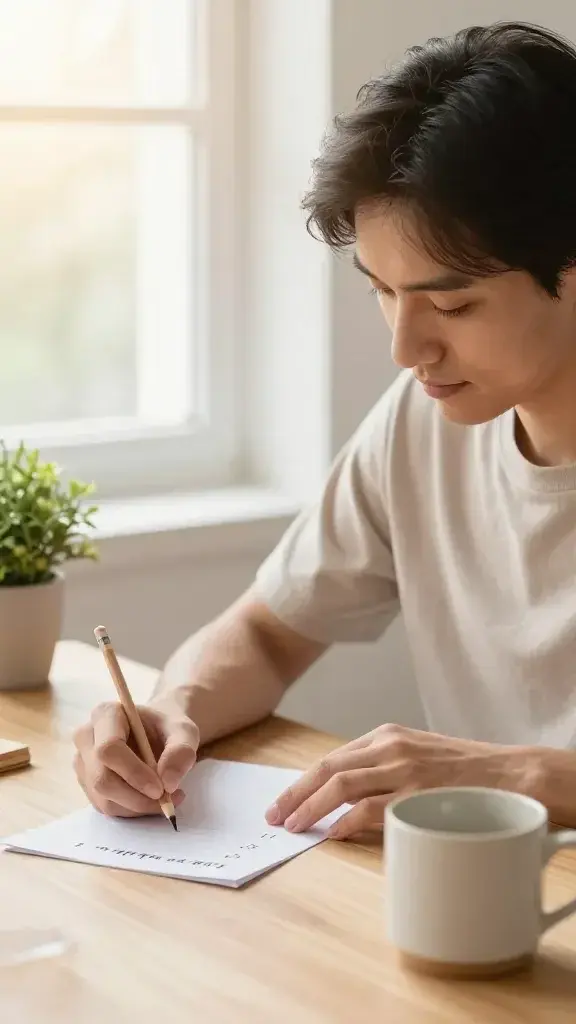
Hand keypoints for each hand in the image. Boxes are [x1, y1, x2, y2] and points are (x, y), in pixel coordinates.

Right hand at [73, 701, 198, 817]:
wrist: (157, 733)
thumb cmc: (167, 728)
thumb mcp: (184, 732)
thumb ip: (181, 751)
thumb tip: (168, 782)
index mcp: (106, 714)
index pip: (109, 749)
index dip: (133, 773)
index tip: (160, 788)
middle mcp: (86, 737)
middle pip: (102, 779)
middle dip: (136, 797)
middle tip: (166, 800)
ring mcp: (83, 763)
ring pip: (103, 799)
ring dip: (137, 807)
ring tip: (166, 799)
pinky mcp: (87, 784)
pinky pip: (106, 807)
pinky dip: (132, 811)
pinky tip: (150, 800)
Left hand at [265, 724, 536, 838]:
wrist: (511, 774)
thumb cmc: (465, 771)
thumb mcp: (418, 755)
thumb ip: (383, 768)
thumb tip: (346, 799)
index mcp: (387, 735)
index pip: (333, 757)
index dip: (303, 781)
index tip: (284, 799)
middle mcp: (390, 747)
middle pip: (327, 767)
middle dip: (294, 792)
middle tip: (274, 814)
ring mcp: (402, 770)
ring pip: (341, 784)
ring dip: (309, 806)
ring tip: (292, 825)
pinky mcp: (416, 794)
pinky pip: (368, 808)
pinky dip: (344, 821)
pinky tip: (330, 833)